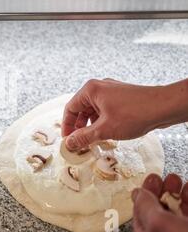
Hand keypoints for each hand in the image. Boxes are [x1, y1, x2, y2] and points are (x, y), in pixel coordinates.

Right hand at [62, 78, 187, 150]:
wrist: (164, 106)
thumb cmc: (135, 113)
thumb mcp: (105, 129)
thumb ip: (84, 137)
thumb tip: (69, 143)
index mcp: (91, 90)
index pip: (70, 109)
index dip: (67, 126)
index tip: (68, 140)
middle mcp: (99, 87)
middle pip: (81, 109)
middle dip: (79, 127)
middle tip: (78, 142)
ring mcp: (111, 91)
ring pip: (93, 110)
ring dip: (90, 125)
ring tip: (92, 140)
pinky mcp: (120, 97)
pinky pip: (104, 110)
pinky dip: (101, 121)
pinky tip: (106, 133)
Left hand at [132, 173, 187, 231]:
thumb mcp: (159, 225)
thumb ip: (146, 208)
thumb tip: (137, 193)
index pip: (143, 214)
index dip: (146, 195)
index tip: (152, 179)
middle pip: (163, 212)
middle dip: (165, 192)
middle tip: (168, 178)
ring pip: (182, 214)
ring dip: (181, 195)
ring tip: (181, 182)